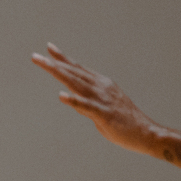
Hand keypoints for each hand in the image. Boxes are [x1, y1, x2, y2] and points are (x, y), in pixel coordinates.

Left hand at [31, 44, 157, 151]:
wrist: (146, 132)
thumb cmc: (124, 122)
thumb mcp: (102, 107)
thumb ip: (87, 100)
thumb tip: (74, 99)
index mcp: (101, 84)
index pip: (78, 69)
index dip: (63, 58)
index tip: (49, 47)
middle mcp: (100, 87)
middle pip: (73, 72)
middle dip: (53, 64)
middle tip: (35, 56)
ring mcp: (102, 99)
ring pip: (76, 83)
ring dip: (59, 73)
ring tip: (44, 65)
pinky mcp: (103, 114)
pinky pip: (86, 106)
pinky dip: (73, 101)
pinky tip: (61, 96)